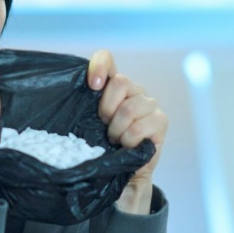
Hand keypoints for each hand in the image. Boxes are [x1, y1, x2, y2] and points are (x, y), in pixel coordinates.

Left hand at [87, 49, 167, 213]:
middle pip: (120, 82)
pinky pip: (139, 127)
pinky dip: (128, 141)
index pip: (107, 59)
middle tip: (104, 126)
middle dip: (107, 109)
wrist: (124, 173)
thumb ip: (84, 109)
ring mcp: (149, 104)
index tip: (93, 85)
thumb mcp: (88, 126)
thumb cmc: (102, 147)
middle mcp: (133, 90)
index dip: (99, 66)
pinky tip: (128, 146)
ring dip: (117, 130)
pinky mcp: (160, 120)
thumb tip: (73, 94)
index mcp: (113, 85)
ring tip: (115, 140)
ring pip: (129, 108)